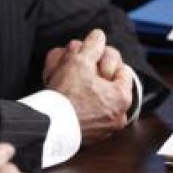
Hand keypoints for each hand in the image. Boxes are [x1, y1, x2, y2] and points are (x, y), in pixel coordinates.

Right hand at [43, 29, 131, 143]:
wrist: (49, 126)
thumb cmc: (67, 95)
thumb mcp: (79, 61)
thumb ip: (92, 46)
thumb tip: (98, 36)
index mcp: (122, 97)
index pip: (123, 70)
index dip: (106, 61)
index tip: (91, 60)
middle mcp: (119, 116)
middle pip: (112, 87)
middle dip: (96, 75)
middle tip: (79, 69)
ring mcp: (106, 129)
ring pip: (101, 102)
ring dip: (89, 91)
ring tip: (71, 83)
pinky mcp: (92, 137)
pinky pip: (91, 116)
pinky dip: (83, 107)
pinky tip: (70, 99)